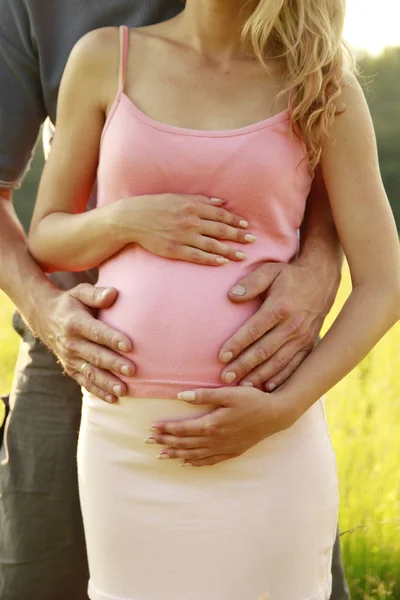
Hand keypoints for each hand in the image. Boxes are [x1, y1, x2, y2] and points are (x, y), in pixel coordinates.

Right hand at [34, 283, 134, 402]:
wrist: (44, 316)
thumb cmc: (71, 302)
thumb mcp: (80, 292)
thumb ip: (97, 294)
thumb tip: (114, 293)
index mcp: (74, 323)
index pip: (96, 332)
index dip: (112, 338)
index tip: (129, 345)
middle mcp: (70, 343)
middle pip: (95, 355)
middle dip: (114, 364)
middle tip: (133, 371)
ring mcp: (69, 358)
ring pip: (90, 373)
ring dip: (107, 383)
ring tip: (124, 390)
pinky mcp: (70, 368)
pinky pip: (84, 382)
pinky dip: (98, 391)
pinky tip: (113, 399)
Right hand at [114, 193, 255, 264]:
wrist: (132, 219)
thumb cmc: (156, 206)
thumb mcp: (178, 197)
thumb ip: (201, 200)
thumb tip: (222, 202)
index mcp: (192, 205)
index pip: (220, 214)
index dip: (235, 220)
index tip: (247, 225)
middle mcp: (190, 221)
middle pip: (220, 230)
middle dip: (238, 236)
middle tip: (252, 241)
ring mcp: (183, 237)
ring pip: (212, 245)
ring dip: (229, 251)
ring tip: (242, 256)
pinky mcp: (175, 250)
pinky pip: (197, 256)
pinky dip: (211, 260)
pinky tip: (222, 263)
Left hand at [146, 387, 294, 466]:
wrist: (275, 415)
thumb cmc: (252, 400)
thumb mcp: (228, 393)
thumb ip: (204, 395)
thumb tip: (181, 396)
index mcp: (212, 424)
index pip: (183, 429)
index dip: (166, 429)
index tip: (151, 428)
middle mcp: (215, 439)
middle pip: (185, 443)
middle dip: (165, 442)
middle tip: (148, 442)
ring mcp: (224, 447)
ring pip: (195, 454)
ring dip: (177, 454)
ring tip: (162, 455)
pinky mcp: (232, 451)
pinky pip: (210, 461)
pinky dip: (196, 462)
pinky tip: (187, 463)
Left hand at [218, 260, 339, 390]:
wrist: (322, 278)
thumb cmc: (290, 274)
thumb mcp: (270, 270)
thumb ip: (251, 282)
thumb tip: (232, 296)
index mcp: (280, 308)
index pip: (254, 330)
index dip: (237, 344)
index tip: (221, 356)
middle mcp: (293, 326)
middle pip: (264, 351)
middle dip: (243, 366)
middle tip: (225, 378)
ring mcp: (303, 337)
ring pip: (278, 362)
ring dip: (259, 375)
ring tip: (241, 386)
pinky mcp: (309, 344)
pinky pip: (295, 365)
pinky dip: (282, 378)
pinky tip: (268, 388)